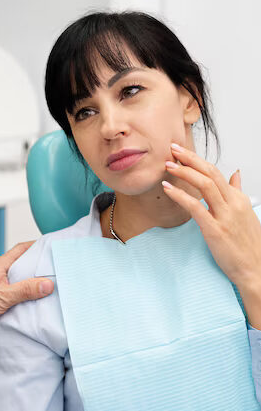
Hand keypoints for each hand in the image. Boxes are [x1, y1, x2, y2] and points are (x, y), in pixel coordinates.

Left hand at [0, 242, 53, 333]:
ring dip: (30, 279)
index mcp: (1, 264)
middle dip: (38, 263)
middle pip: (22, 262)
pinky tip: (29, 300)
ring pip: (17, 276)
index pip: (22, 248)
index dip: (38, 245)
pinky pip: (12, 288)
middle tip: (54, 268)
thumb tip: (48, 284)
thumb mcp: (3, 296)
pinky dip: (22, 292)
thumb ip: (25, 290)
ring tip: (47, 285)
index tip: (52, 247)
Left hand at [162, 143, 260, 290]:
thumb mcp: (246, 213)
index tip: (182, 153)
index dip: (197, 160)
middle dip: (190, 158)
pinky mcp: (215, 229)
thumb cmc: (249, 244)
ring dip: (184, 172)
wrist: (256, 270)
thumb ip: (238, 192)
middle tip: (173, 149)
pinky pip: (195, 207)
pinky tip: (167, 189)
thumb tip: (235, 174)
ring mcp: (225, 216)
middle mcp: (233, 203)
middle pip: (210, 173)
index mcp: (239, 199)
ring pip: (204, 185)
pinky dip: (180, 195)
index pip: (216, 172)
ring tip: (168, 165)